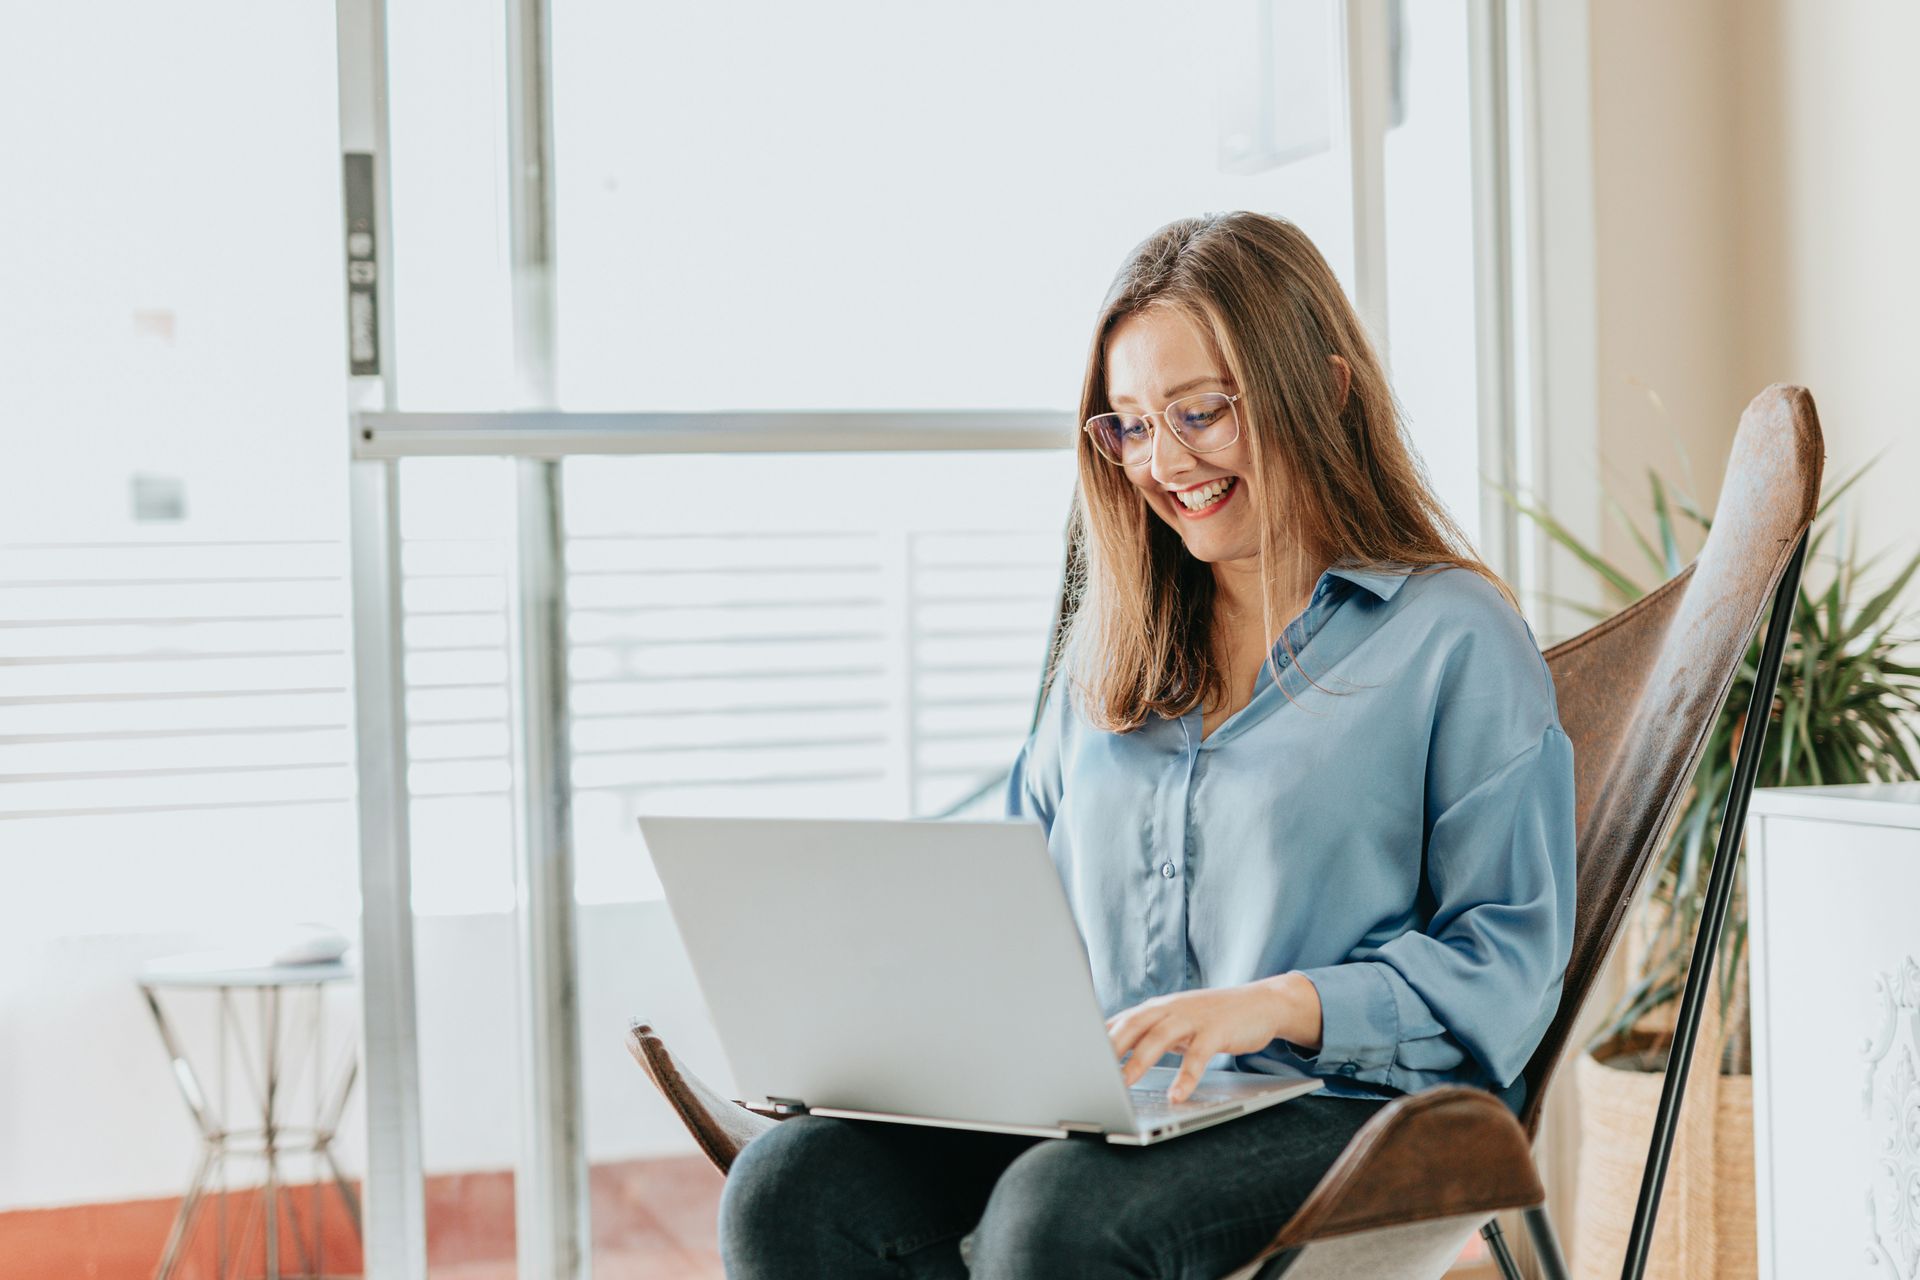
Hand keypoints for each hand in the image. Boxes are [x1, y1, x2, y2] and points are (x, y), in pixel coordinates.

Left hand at [1105, 975, 1319, 1102]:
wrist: (1261, 1003)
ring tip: (1124, 1085)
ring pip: (1158, 1038)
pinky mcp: (1216, 1031)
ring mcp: (1192, 1018)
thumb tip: (1109, 1052)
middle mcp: (1168, 1009)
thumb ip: (1146, 1034)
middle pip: (1131, 1026)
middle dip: (1108, 1049)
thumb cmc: (1211, 1017)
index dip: (1093, 1041)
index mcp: (1154, 1009)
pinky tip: (1178, 1095)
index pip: (1117, 1023)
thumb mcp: (1174, 1022)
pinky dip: (1187, 1077)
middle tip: (1089, 1073)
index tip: (1073, 1060)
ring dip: (1139, 1062)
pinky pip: (1198, 1056)